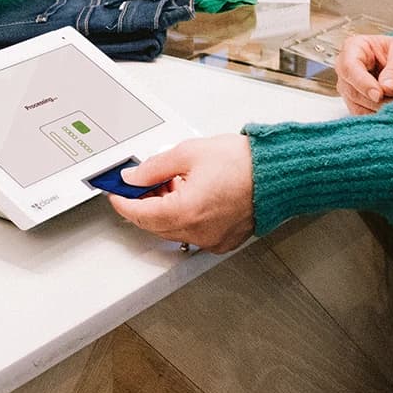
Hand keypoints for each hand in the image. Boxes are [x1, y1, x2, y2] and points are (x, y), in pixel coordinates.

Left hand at [107, 134, 253, 252]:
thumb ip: (154, 167)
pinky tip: (189, 194)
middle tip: (143, 181)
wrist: (277, 172)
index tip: (115, 193)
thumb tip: (134, 177)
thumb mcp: (188, 153)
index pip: (140, 214)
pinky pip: (193, 232)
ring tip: (173, 182)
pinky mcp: (224, 240)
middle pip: (155, 225)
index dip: (123, 202)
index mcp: (185, 212)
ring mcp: (212, 239)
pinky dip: (184, 217)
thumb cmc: (244, 163)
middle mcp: (198, 232)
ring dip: (165, 210)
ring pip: (173, 230)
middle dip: (145, 203)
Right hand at [334, 33, 392, 114]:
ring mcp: (348, 87)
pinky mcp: (355, 104)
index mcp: (354, 47)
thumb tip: (387, 88)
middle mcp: (346, 68)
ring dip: (378, 109)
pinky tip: (391, 112)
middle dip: (375, 100)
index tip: (379, 94)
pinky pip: (361, 116)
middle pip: (351, 89)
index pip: (349, 67)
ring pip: (355, 105)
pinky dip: (377, 117)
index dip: (362, 82)